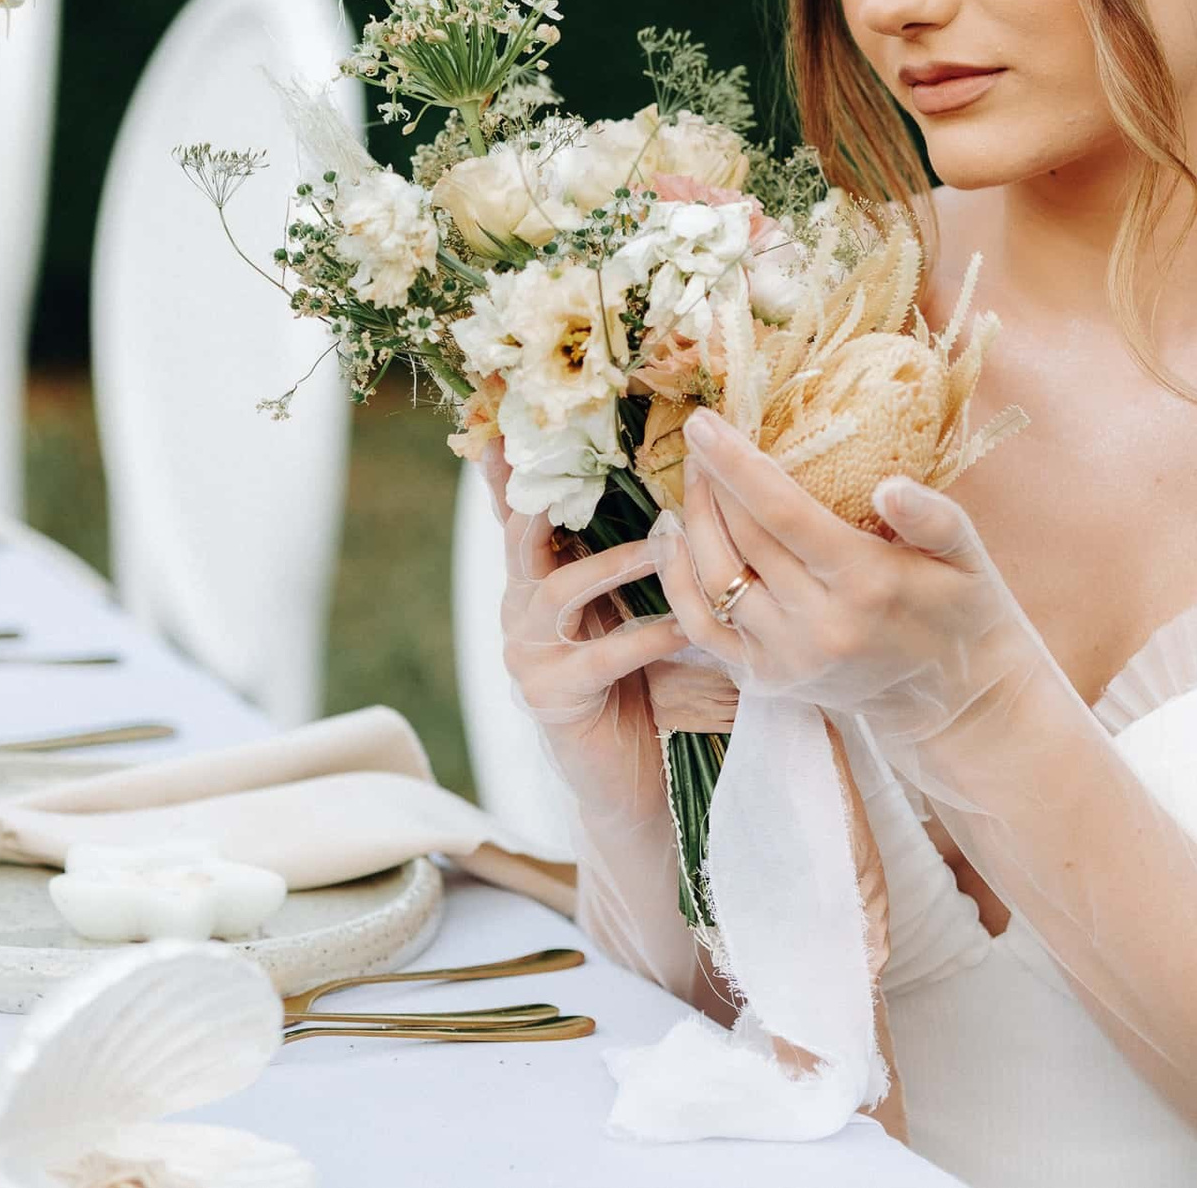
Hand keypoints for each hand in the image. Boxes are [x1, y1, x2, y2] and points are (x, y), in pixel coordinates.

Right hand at [480, 446, 688, 826]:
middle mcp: (520, 607)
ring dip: (614, 562)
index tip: (513, 415)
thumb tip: (676, 481)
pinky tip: (684, 628)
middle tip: (590, 457)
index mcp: (536, 578)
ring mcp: (527, 652)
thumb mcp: (637, 606)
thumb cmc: (647, 684)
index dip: (512, 466)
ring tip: (665, 541)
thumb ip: (638, 554)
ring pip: (559, 589)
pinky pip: (599, 658)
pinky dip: (645, 637)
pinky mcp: (552, 696)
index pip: (517, 510)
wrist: (631, 781)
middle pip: (520, 534)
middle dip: (550, 493)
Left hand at [654, 407, 1037, 750]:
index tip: (702, 421)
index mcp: (868, 585)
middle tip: (701, 440)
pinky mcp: (765, 679)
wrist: (957, 702)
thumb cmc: (962, 612)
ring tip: (693, 479)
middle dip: (711, 482)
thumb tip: (888, 484)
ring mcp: (786, 657)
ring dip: (692, 521)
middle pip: (740, 538)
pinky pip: (700, 625)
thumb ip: (933, 516)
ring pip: (713, 577)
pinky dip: (677, 578)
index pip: (783, 513)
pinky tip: (674, 536)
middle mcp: (820, 626)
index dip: (735, 464)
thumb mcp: (968, 557)